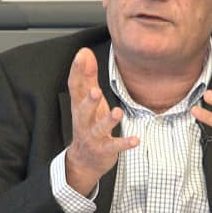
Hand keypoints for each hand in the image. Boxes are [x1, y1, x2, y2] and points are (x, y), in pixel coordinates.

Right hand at [65, 48, 138, 195]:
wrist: (84, 160)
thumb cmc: (88, 123)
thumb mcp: (87, 100)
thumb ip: (87, 76)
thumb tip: (84, 51)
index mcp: (79, 106)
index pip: (75, 87)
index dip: (77, 71)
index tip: (81, 55)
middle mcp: (84, 121)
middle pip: (83, 110)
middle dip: (88, 101)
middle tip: (95, 90)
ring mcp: (93, 137)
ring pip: (98, 129)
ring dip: (108, 120)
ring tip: (117, 112)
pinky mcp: (104, 150)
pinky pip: (114, 147)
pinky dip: (124, 144)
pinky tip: (136, 140)